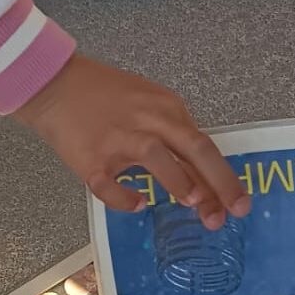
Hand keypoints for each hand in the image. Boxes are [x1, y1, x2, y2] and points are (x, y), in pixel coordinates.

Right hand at [14, 55, 247, 230]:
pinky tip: (137, 205)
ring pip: (156, 156)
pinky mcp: (90, 158)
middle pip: (193, 148)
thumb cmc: (102, 96)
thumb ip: (172, 133)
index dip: (225, 176)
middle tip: (233, 211)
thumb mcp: (147, 103)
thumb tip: (200, 177)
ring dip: (178, 180)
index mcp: (165, 109)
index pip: (203, 145)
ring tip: (194, 204)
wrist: (54, 84)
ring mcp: (118, 139)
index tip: (240, 203)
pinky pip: (108, 184)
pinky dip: (124, 197)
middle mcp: (147, 121)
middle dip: (218, 182)